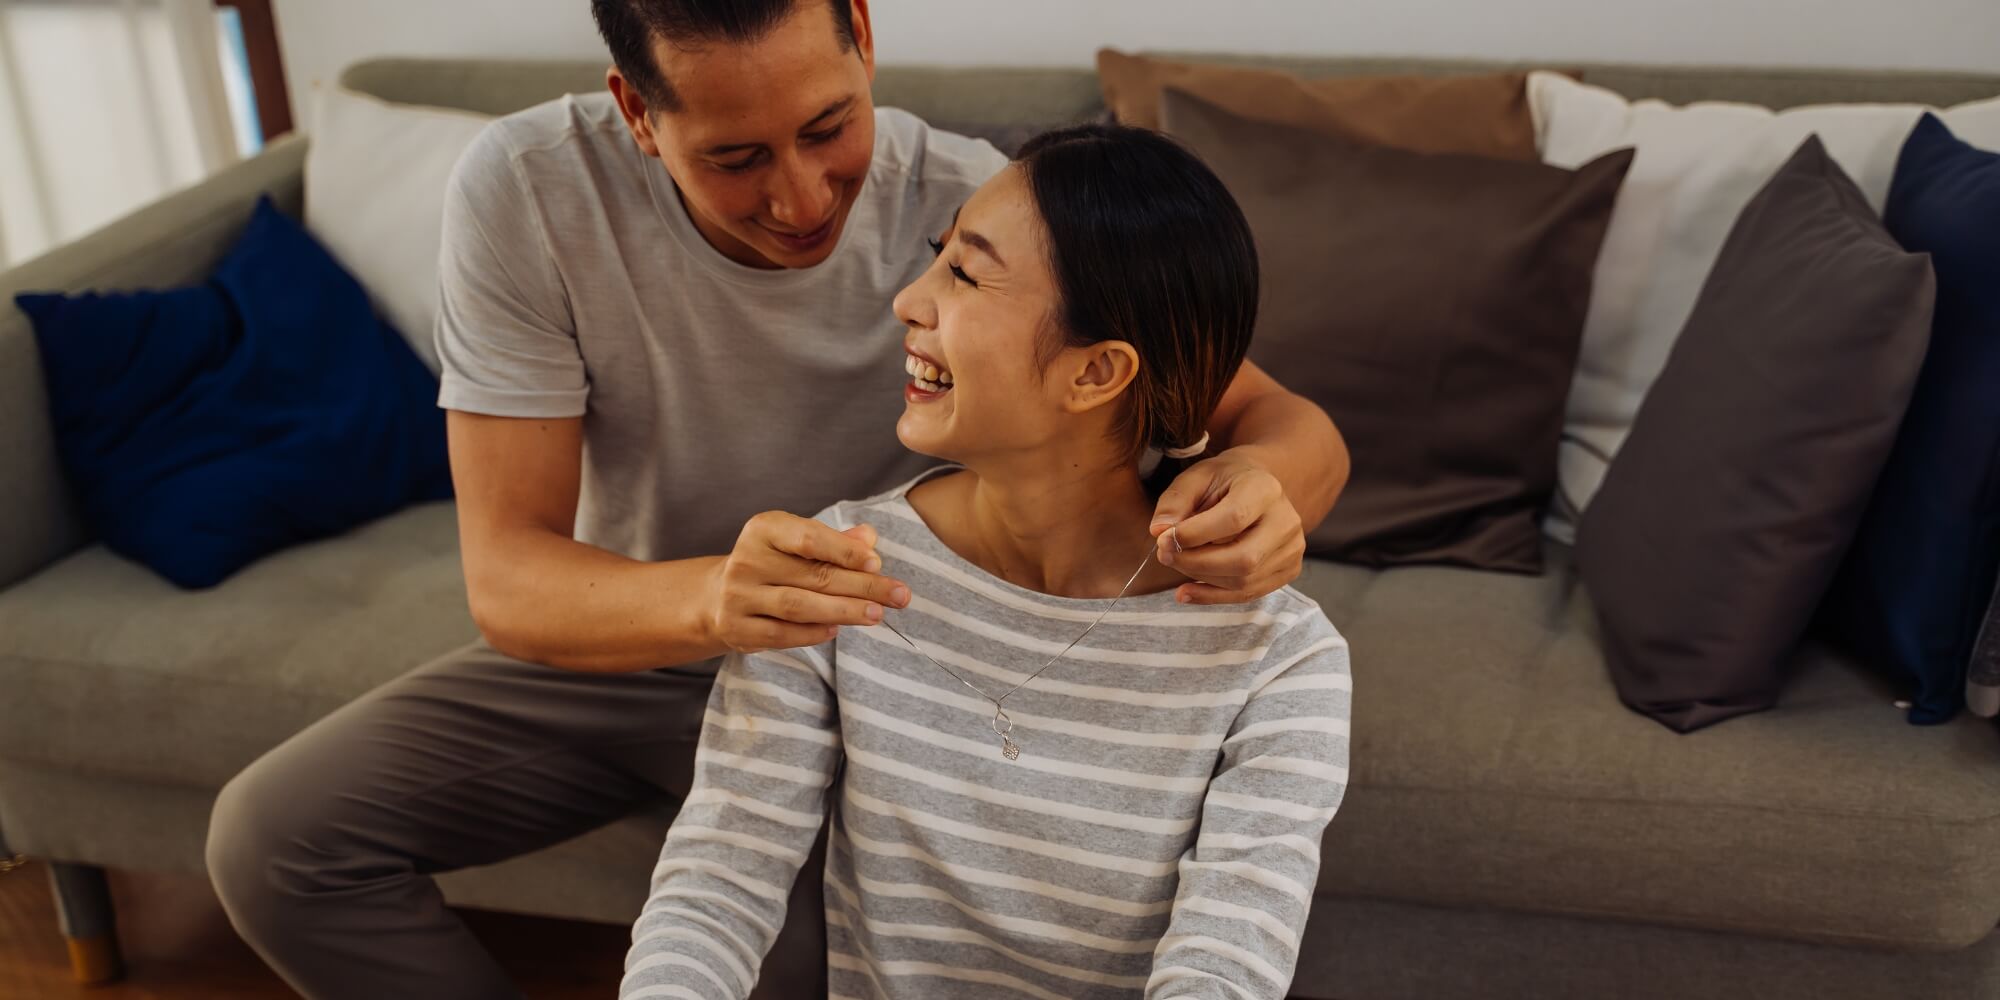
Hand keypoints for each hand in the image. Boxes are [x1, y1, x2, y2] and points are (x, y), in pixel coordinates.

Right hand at [708, 513, 910, 652]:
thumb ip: (836, 542)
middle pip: (813, 575)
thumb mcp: (799, 544)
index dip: (845, 551)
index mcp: (763, 529)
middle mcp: (746, 560)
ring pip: (799, 606)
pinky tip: (837, 629)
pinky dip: (813, 633)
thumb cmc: (774, 564)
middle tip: (898, 595)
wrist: (719, 596)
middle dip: (862, 586)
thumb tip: (870, 538)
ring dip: (843, 611)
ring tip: (876, 614)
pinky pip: (782, 634)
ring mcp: (738, 596)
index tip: (878, 563)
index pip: (808, 538)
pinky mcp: (736, 628)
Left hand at [1150, 452, 1306, 604]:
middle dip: (1196, 563)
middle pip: (1243, 558)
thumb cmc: (1223, 481)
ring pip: (1244, 581)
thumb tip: (1159, 532)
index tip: (1163, 539)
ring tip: (1176, 563)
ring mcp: (1292, 548)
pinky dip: (1213, 596)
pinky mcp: (1288, 569)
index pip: (1234, 519)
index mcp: (1265, 489)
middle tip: (1165, 556)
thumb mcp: (1195, 478)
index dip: (1195, 535)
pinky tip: (1187, 591)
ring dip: (1201, 578)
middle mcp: (1286, 520)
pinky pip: (1248, 594)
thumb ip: (1175, 502)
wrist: (1256, 488)